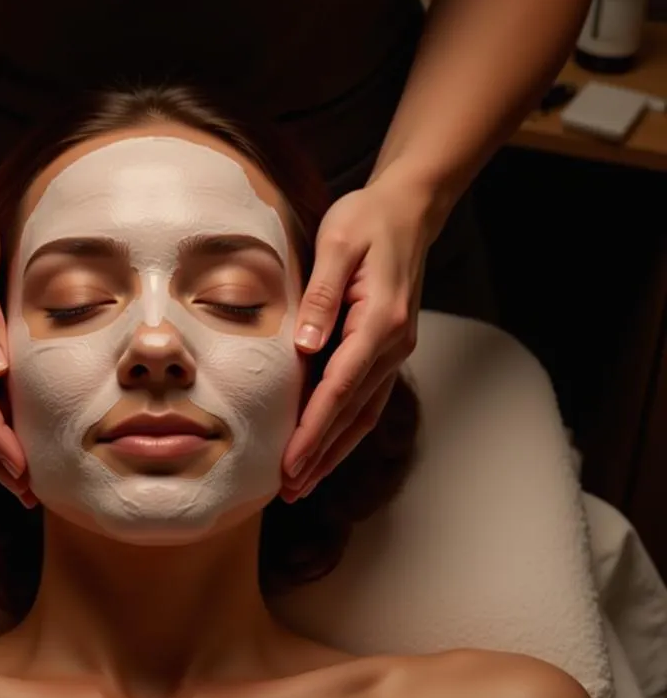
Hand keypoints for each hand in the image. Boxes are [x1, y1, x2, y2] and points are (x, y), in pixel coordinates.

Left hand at [280, 178, 431, 501]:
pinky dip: (345, 429)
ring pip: (363, 414)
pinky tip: (325, 446)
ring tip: (303, 482)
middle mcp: (391, 345)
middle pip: (352, 414)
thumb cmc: (367, 220)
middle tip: (288, 489)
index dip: (313, 431)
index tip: (289, 463)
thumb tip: (304, 346)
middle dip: (320, 455)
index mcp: (378, 322)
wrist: (409, 208)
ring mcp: (393, 350)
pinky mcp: (387, 348)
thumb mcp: (338, 244)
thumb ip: (321, 295)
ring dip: (333, 450)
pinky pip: (366, 399)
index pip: (339, 390)